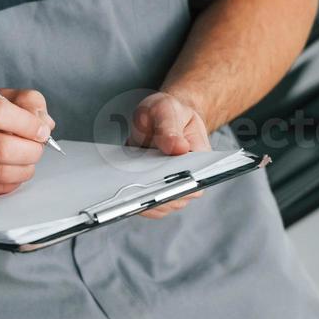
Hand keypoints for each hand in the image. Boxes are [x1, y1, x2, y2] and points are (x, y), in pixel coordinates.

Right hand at [0, 87, 54, 198]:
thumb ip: (21, 101)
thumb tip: (46, 123)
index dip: (28, 123)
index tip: (41, 129)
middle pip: (4, 147)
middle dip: (32, 149)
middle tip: (37, 146)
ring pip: (3, 172)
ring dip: (26, 167)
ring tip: (26, 159)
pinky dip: (14, 180)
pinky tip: (11, 170)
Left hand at [129, 90, 210, 218]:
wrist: (162, 116)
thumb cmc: (169, 112)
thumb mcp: (167, 110)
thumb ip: (170, 127)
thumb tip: (177, 148)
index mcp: (201, 161)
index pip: (192, 185)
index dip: (173, 188)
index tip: (153, 184)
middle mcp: (189, 179)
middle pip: (172, 201)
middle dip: (151, 197)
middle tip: (129, 190)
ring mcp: (172, 189)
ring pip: (156, 207)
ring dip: (138, 201)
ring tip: (120, 190)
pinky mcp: (154, 191)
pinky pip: (142, 204)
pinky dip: (130, 199)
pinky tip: (117, 189)